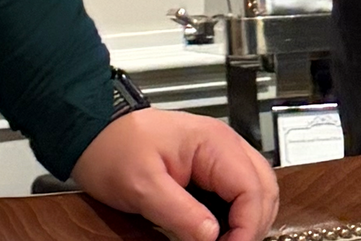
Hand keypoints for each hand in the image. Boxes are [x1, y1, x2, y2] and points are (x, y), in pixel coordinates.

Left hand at [70, 108, 278, 240]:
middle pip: (264, 188)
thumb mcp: (143, 187)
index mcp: (214, 143)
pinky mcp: (210, 166)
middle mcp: (224, 145)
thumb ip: (181, 212)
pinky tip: (221, 232)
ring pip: (256, 189)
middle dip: (254, 224)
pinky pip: (237, 191)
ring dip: (248, 219)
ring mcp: (219, 155)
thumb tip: (213, 237)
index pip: (251, 189)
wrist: (96, 131)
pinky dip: (237, 214)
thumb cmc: (115, 149)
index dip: (247, 226)